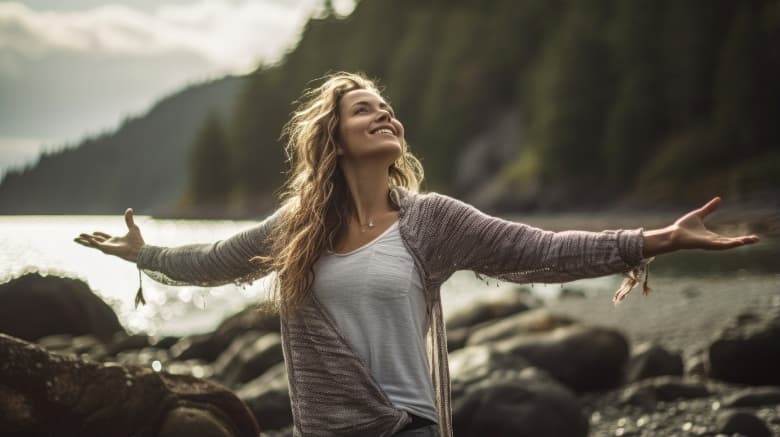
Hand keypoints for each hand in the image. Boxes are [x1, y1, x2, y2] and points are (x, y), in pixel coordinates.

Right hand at [74, 208, 145, 262]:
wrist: (139, 249)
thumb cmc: (137, 241)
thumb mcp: (132, 227)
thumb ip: (129, 219)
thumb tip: (129, 209)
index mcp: (115, 240)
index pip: (104, 237)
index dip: (98, 234)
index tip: (93, 231)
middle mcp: (109, 244)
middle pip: (95, 241)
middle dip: (86, 239)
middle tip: (78, 237)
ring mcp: (107, 247)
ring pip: (92, 244)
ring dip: (84, 241)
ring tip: (75, 239)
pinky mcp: (106, 249)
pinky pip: (96, 245)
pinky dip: (91, 242)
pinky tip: (87, 239)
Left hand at [642, 197, 759, 256]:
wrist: (672, 233)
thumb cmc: (683, 227)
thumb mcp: (699, 214)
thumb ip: (709, 209)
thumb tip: (719, 199)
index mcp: (712, 237)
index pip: (729, 239)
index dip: (741, 238)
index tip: (752, 237)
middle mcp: (712, 242)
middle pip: (731, 243)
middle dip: (743, 241)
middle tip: (756, 239)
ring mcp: (709, 244)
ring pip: (727, 245)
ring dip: (738, 243)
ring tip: (750, 240)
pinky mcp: (704, 244)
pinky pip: (718, 245)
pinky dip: (728, 244)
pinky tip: (737, 242)